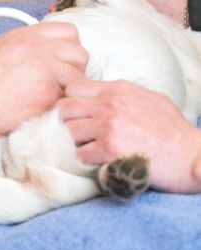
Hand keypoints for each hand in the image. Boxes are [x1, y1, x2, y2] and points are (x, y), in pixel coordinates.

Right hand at [0, 22, 87, 144]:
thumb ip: (23, 47)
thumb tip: (42, 56)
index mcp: (24, 35)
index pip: (68, 32)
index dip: (68, 50)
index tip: (60, 64)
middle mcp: (37, 47)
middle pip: (80, 54)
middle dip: (73, 71)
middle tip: (57, 86)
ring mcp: (43, 70)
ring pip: (78, 79)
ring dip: (67, 91)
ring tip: (45, 100)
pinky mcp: (45, 95)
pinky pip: (66, 100)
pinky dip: (56, 108)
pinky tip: (37, 111)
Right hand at [54, 0, 188, 22]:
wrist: (177, 12)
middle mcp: (102, 7)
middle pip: (75, 6)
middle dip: (62, 6)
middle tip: (56, 9)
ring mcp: (106, 22)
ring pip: (80, 20)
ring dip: (67, 19)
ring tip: (58, 20)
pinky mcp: (111, 36)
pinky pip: (93, 34)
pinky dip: (80, 33)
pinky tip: (72, 34)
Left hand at [57, 79, 200, 192]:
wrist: (191, 155)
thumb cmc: (172, 130)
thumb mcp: (148, 98)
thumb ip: (120, 94)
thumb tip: (99, 95)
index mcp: (117, 89)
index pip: (73, 88)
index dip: (70, 101)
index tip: (76, 114)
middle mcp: (109, 104)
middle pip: (63, 108)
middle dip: (65, 122)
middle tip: (74, 134)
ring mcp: (108, 126)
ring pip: (67, 131)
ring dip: (72, 143)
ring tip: (85, 148)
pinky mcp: (110, 150)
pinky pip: (80, 154)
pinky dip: (84, 160)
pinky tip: (96, 161)